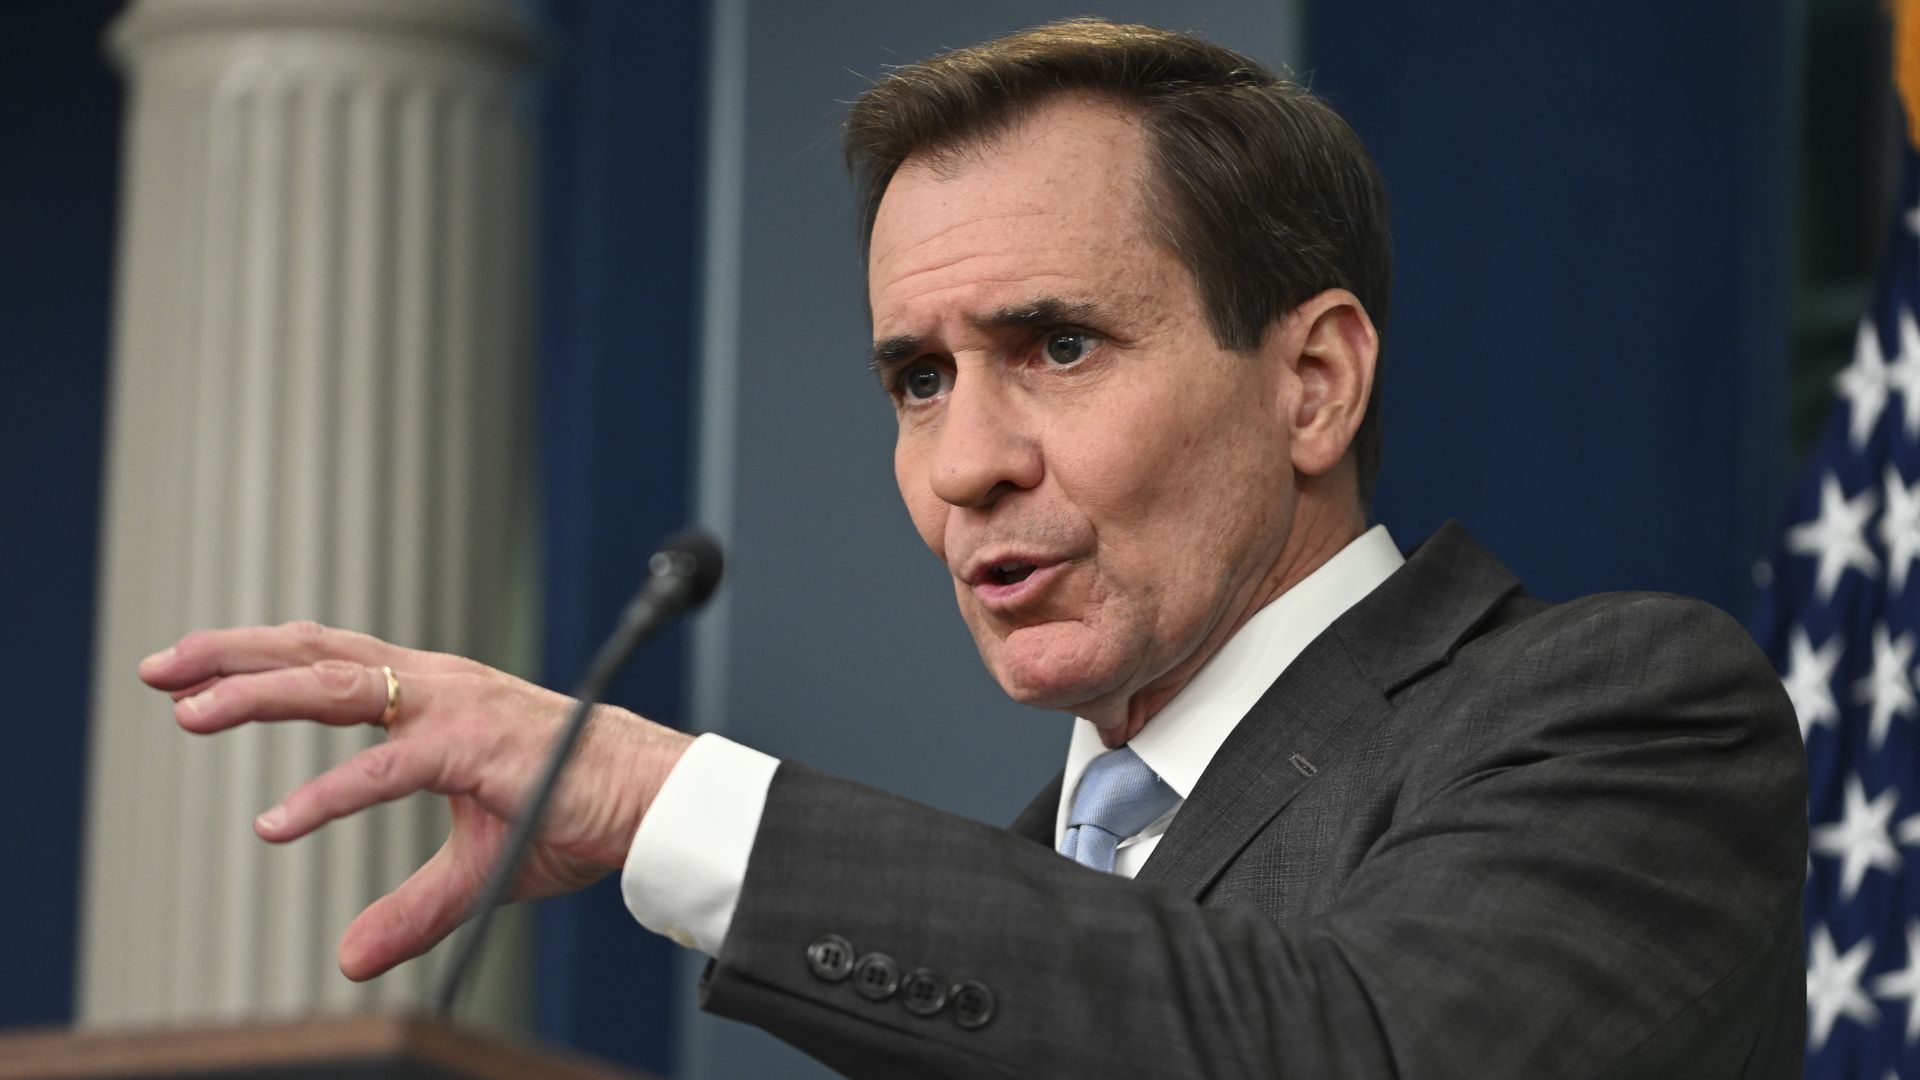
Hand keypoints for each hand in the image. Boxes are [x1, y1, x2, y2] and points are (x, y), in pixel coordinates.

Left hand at [137, 620, 694, 980]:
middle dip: (231, 655)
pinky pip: (388, 769)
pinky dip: (327, 794)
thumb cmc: (574, 811)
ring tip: (189, 713)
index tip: (187, 676)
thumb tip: (347, 960)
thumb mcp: (475, 868)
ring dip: (258, 694)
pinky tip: (275, 823)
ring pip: (339, 687)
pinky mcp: (476, 746)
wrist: (651, 799)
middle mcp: (437, 685)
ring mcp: (456, 708)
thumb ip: (409, 908)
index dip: (256, 662)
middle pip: (317, 653)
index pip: (330, 663)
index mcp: (434, 695)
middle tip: (157, 668)